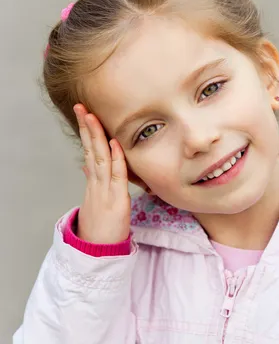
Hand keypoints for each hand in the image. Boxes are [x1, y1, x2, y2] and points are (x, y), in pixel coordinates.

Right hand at [74, 104, 130, 243]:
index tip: (84, 114)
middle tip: (81, 107)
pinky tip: (114, 144)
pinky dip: (117, 159)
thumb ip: (93, 181)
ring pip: (100, 159)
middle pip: (90, 150)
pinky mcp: (117, 201)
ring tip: (92, 116)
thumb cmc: (102, 227)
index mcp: (94, 182)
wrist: (98, 252)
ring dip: (97, 137)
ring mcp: (105, 191)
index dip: (87, 132)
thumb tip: (87, 165)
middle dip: (86, 127)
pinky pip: (117, 177)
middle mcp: (97, 183)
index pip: (89, 151)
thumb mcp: (96, 200)